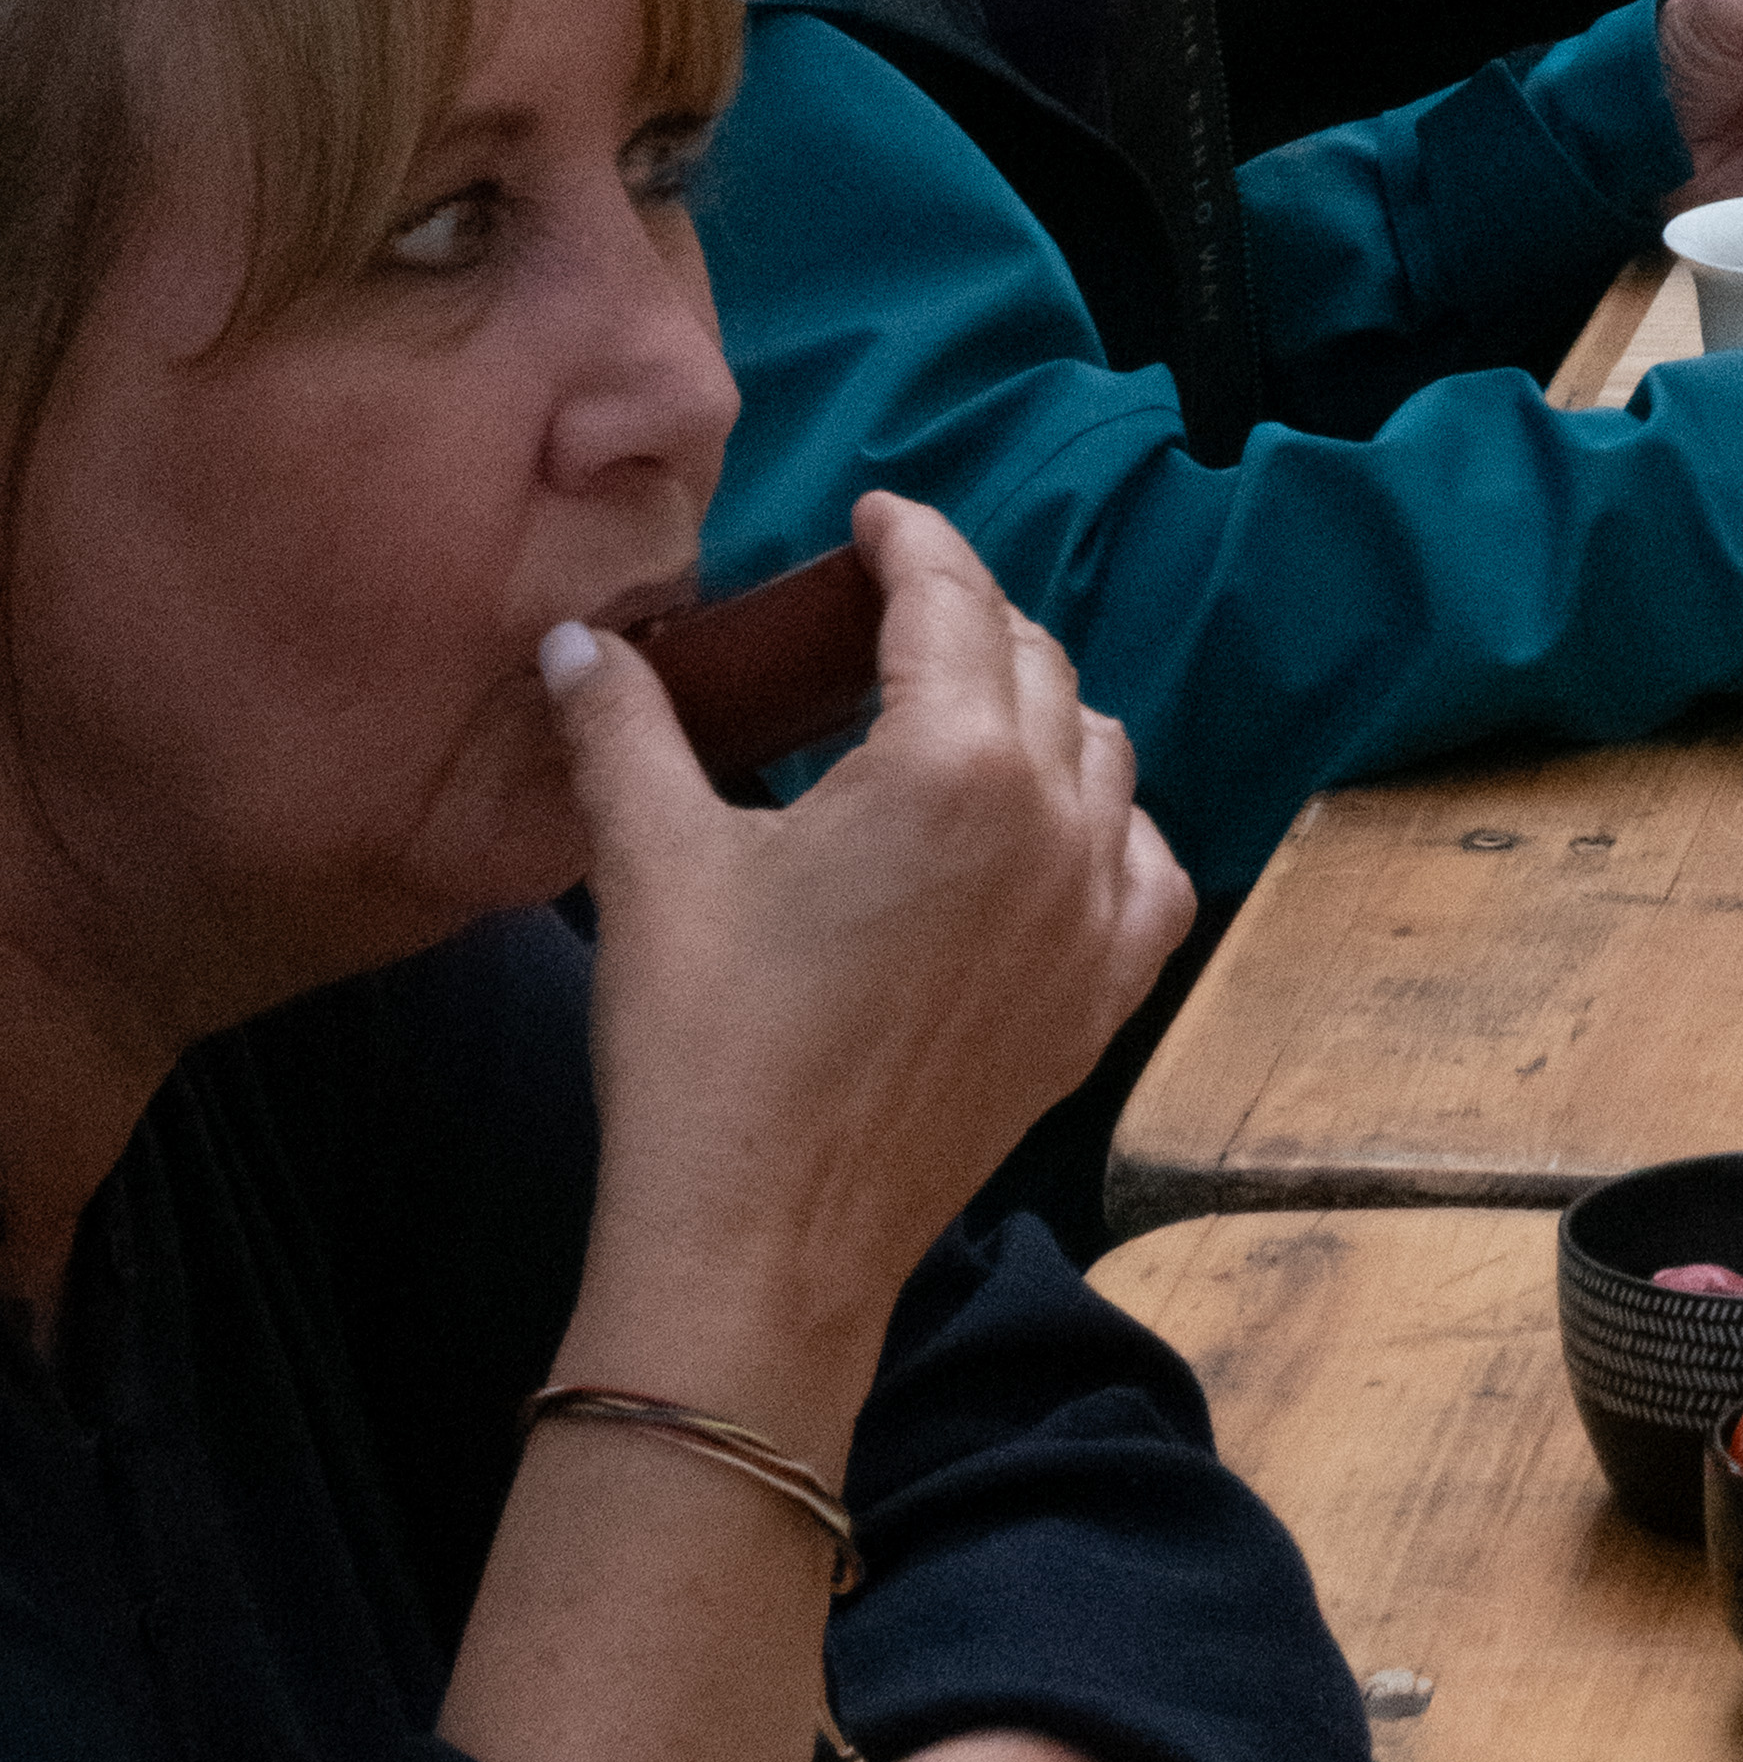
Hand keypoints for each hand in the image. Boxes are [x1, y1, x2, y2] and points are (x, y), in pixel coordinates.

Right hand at [549, 498, 1192, 1410]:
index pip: (949, 599)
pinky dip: (1106, 826)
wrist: (762, 1239)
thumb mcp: (651, 863)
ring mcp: (1094, 913)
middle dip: (964, 621)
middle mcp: (1055, 820)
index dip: (911, 541)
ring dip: (1037, 711)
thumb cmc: (705, 1045)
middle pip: (1031, 663)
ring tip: (955, 713)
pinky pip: (1147, 869)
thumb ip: (623, 728)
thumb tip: (575, 644)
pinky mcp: (1102, 999)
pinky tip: (1050, 832)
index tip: (876, 521)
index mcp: (954, 761)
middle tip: (889, 619)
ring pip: (1100, 754)